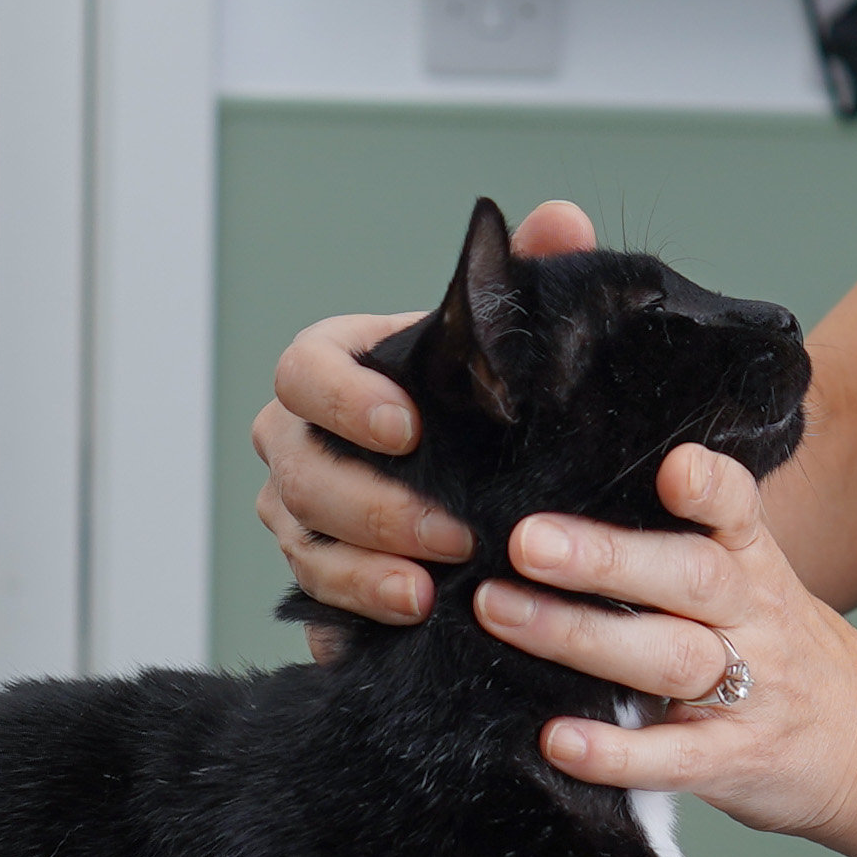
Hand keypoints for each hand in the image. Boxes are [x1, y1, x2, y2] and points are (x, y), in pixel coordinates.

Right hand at [249, 196, 599, 638]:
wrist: (481, 472)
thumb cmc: (481, 394)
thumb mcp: (510, 336)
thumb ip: (531, 273)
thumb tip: (562, 219)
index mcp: (331, 367)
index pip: (304, 371)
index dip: (344, 400)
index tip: (409, 427)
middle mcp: (294, 439)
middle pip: (299, 472)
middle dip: (372, 508)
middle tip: (450, 535)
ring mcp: (296, 511)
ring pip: (302, 543)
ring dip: (362, 573)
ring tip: (426, 596)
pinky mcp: (315, 573)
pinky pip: (316, 600)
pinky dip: (353, 620)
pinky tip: (401, 636)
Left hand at [474, 439, 856, 848]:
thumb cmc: (791, 661)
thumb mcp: (758, 588)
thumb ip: (678, 554)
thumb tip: (556, 513)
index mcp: (755, 566)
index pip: (737, 510)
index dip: (708, 486)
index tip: (670, 467)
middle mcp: (755, 619)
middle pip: (689, 577)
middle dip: (605, 557)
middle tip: (526, 541)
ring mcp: (751, 693)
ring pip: (669, 658)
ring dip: (580, 636)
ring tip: (501, 613)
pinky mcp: (736, 762)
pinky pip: (673, 757)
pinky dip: (614, 751)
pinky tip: (557, 740)